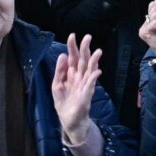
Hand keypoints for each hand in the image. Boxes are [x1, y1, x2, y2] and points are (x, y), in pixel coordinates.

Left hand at [50, 36, 103, 150]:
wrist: (69, 120)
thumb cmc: (64, 103)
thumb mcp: (56, 85)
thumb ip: (59, 71)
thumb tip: (62, 55)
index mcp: (71, 74)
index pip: (72, 57)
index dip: (73, 47)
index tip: (72, 36)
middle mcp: (79, 76)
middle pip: (83, 60)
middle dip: (85, 49)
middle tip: (87, 37)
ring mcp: (85, 84)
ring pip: (90, 69)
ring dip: (94, 61)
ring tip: (98, 51)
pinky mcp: (87, 94)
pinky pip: (91, 84)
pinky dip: (94, 77)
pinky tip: (97, 71)